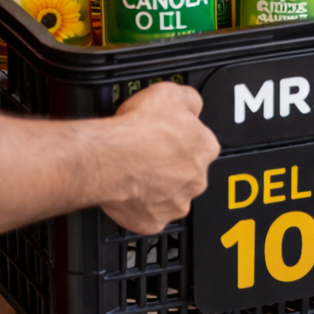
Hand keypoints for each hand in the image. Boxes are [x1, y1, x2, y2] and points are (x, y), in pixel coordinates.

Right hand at [95, 81, 219, 233]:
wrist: (108, 157)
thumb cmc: (136, 130)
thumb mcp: (170, 92)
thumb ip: (189, 100)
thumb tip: (192, 104)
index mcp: (205, 148)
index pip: (200, 141)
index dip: (181, 135)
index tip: (167, 133)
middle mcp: (196, 180)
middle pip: (187, 170)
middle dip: (171, 163)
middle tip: (148, 151)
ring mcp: (175, 203)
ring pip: (171, 194)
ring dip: (158, 185)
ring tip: (137, 169)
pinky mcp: (153, 221)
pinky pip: (149, 214)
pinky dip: (141, 205)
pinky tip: (130, 188)